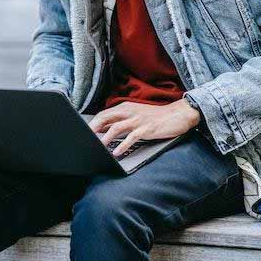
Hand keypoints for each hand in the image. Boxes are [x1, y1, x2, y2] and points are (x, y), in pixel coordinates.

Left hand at [87, 99, 201, 157]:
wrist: (177, 114)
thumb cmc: (155, 117)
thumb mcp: (136, 115)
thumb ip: (121, 120)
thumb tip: (104, 129)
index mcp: (125, 108)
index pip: (104, 114)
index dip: (93, 123)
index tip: (83, 132)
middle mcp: (129, 112)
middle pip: (106, 118)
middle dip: (94, 128)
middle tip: (85, 138)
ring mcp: (138, 120)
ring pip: (117, 127)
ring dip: (106, 138)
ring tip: (99, 147)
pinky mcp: (147, 128)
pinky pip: (132, 137)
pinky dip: (123, 145)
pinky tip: (117, 152)